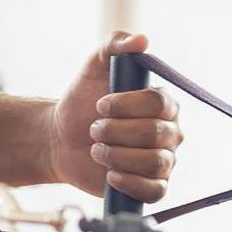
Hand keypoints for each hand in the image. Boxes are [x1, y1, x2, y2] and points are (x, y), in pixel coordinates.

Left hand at [44, 31, 183, 200]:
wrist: (61, 139)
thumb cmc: (82, 101)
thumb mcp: (93, 66)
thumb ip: (115, 45)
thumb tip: (142, 40)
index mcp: (163, 103)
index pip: (159, 104)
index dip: (127, 106)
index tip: (100, 105)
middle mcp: (170, 132)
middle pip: (155, 134)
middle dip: (115, 132)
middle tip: (93, 129)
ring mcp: (163, 161)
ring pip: (153, 163)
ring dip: (116, 156)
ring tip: (97, 149)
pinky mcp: (151, 187)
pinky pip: (155, 191)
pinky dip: (130, 183)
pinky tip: (110, 175)